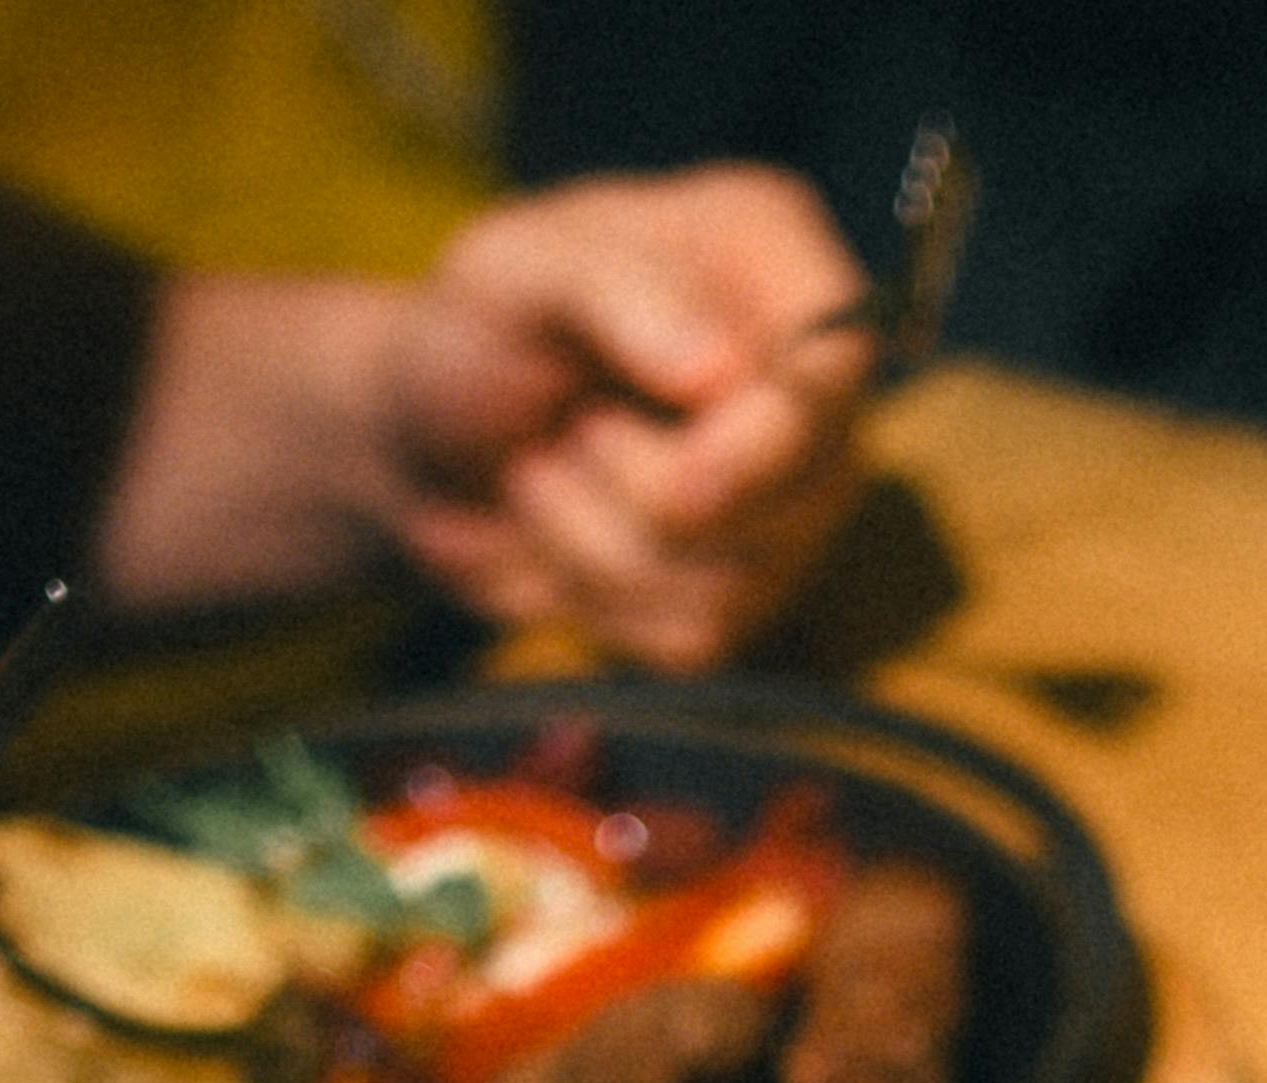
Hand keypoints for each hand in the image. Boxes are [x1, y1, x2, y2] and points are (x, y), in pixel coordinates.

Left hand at [376, 168, 875, 671]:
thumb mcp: (517, 268)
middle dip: (650, 489)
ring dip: (594, 544)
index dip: (767, 439)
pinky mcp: (741, 590)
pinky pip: (691, 638)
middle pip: (802, 494)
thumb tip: (724, 369)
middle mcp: (806, 385)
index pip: (839, 364)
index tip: (683, 474)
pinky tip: (555, 537)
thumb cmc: (481, 323)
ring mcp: (788, 497)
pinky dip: (592, 600)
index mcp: (770, 261)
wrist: (428, 426)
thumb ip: (621, 290)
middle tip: (570, 431)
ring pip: (732, 582)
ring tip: (546, 473)